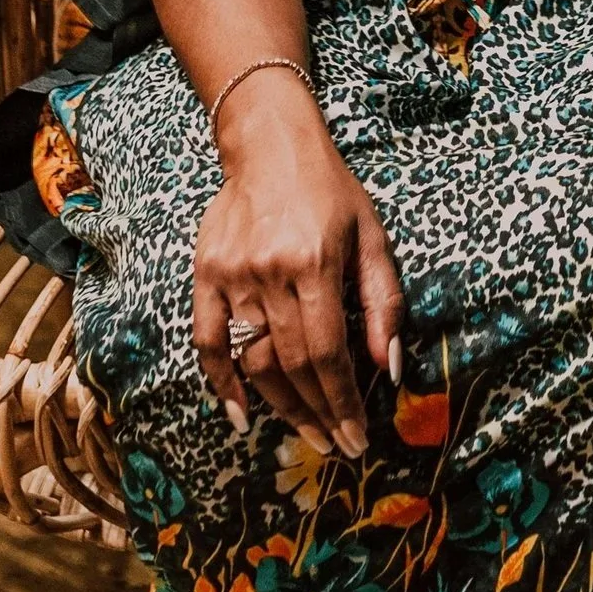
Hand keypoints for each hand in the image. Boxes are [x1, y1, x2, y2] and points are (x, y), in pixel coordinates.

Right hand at [191, 78, 405, 457]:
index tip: (357, 438)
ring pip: (253, 360)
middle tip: (335, 446)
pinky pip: (207, 341)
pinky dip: (222, 382)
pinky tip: (241, 414)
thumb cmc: (332, 193)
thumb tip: (388, 369)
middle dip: (318, 414)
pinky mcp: (205, 274)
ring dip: (280, 406)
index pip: (328, 353)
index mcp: (315, 263)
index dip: (343, 402)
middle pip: (291, 365)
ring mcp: (232, 275)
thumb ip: (383, 304)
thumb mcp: (372, 239)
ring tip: (306, 431)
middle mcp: (270, 272)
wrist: (270, 145)